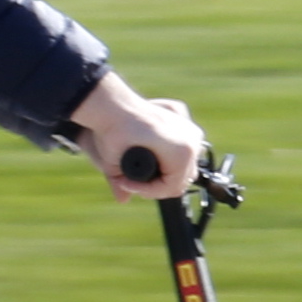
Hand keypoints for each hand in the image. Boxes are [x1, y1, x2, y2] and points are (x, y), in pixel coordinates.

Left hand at [72, 72, 207, 198]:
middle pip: (183, 176)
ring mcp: (189, 125)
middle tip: (136, 181)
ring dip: (169, 168)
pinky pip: (184, 139)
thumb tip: (122, 200)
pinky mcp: (182, 114)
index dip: (150, 191)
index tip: (130, 185)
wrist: (110, 102)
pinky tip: (155, 149)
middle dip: (160, 182)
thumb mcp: (112, 164)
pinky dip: (172, 146)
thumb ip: (118, 184)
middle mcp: (191, 139)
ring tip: (147, 169)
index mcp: (181, 153)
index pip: (173, 186)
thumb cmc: (113, 132)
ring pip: (187, 160)